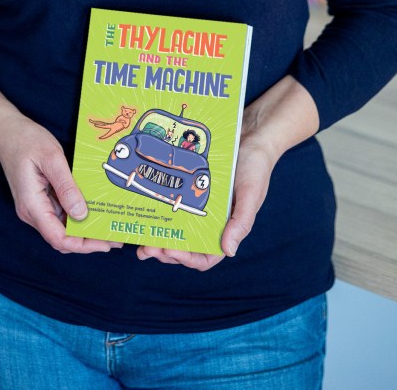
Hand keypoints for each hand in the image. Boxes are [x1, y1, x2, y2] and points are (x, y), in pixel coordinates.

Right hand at [0, 76, 121, 255]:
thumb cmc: (26, 139)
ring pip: (61, 228)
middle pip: (61, 238)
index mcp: (31, 205)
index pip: (58, 238)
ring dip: (84, 231)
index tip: (106, 243)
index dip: (83, 245)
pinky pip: (59, 214)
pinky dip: (77, 216)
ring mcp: (35, 206)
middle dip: (88, 242)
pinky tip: (93, 210)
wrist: (6, 130)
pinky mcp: (39, 199)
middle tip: (115, 238)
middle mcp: (31, 211)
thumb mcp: (51, 158)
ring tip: (108, 226)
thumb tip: (81, 214)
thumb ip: (66, 187)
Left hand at [134, 134, 273, 270]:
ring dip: (158, 241)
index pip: (206, 257)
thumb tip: (229, 251)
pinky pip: (172, 206)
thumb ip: (242, 223)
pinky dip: (159, 214)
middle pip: (185, 248)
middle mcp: (210, 222)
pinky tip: (144, 214)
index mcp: (227, 229)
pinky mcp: (188, 189)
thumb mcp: (252, 194)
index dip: (187, 259)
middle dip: (166, 252)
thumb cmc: (255, 167)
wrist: (250, 137)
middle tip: (148, 248)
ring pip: (175, 231)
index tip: (171, 249)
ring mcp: (197, 206)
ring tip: (141, 243)